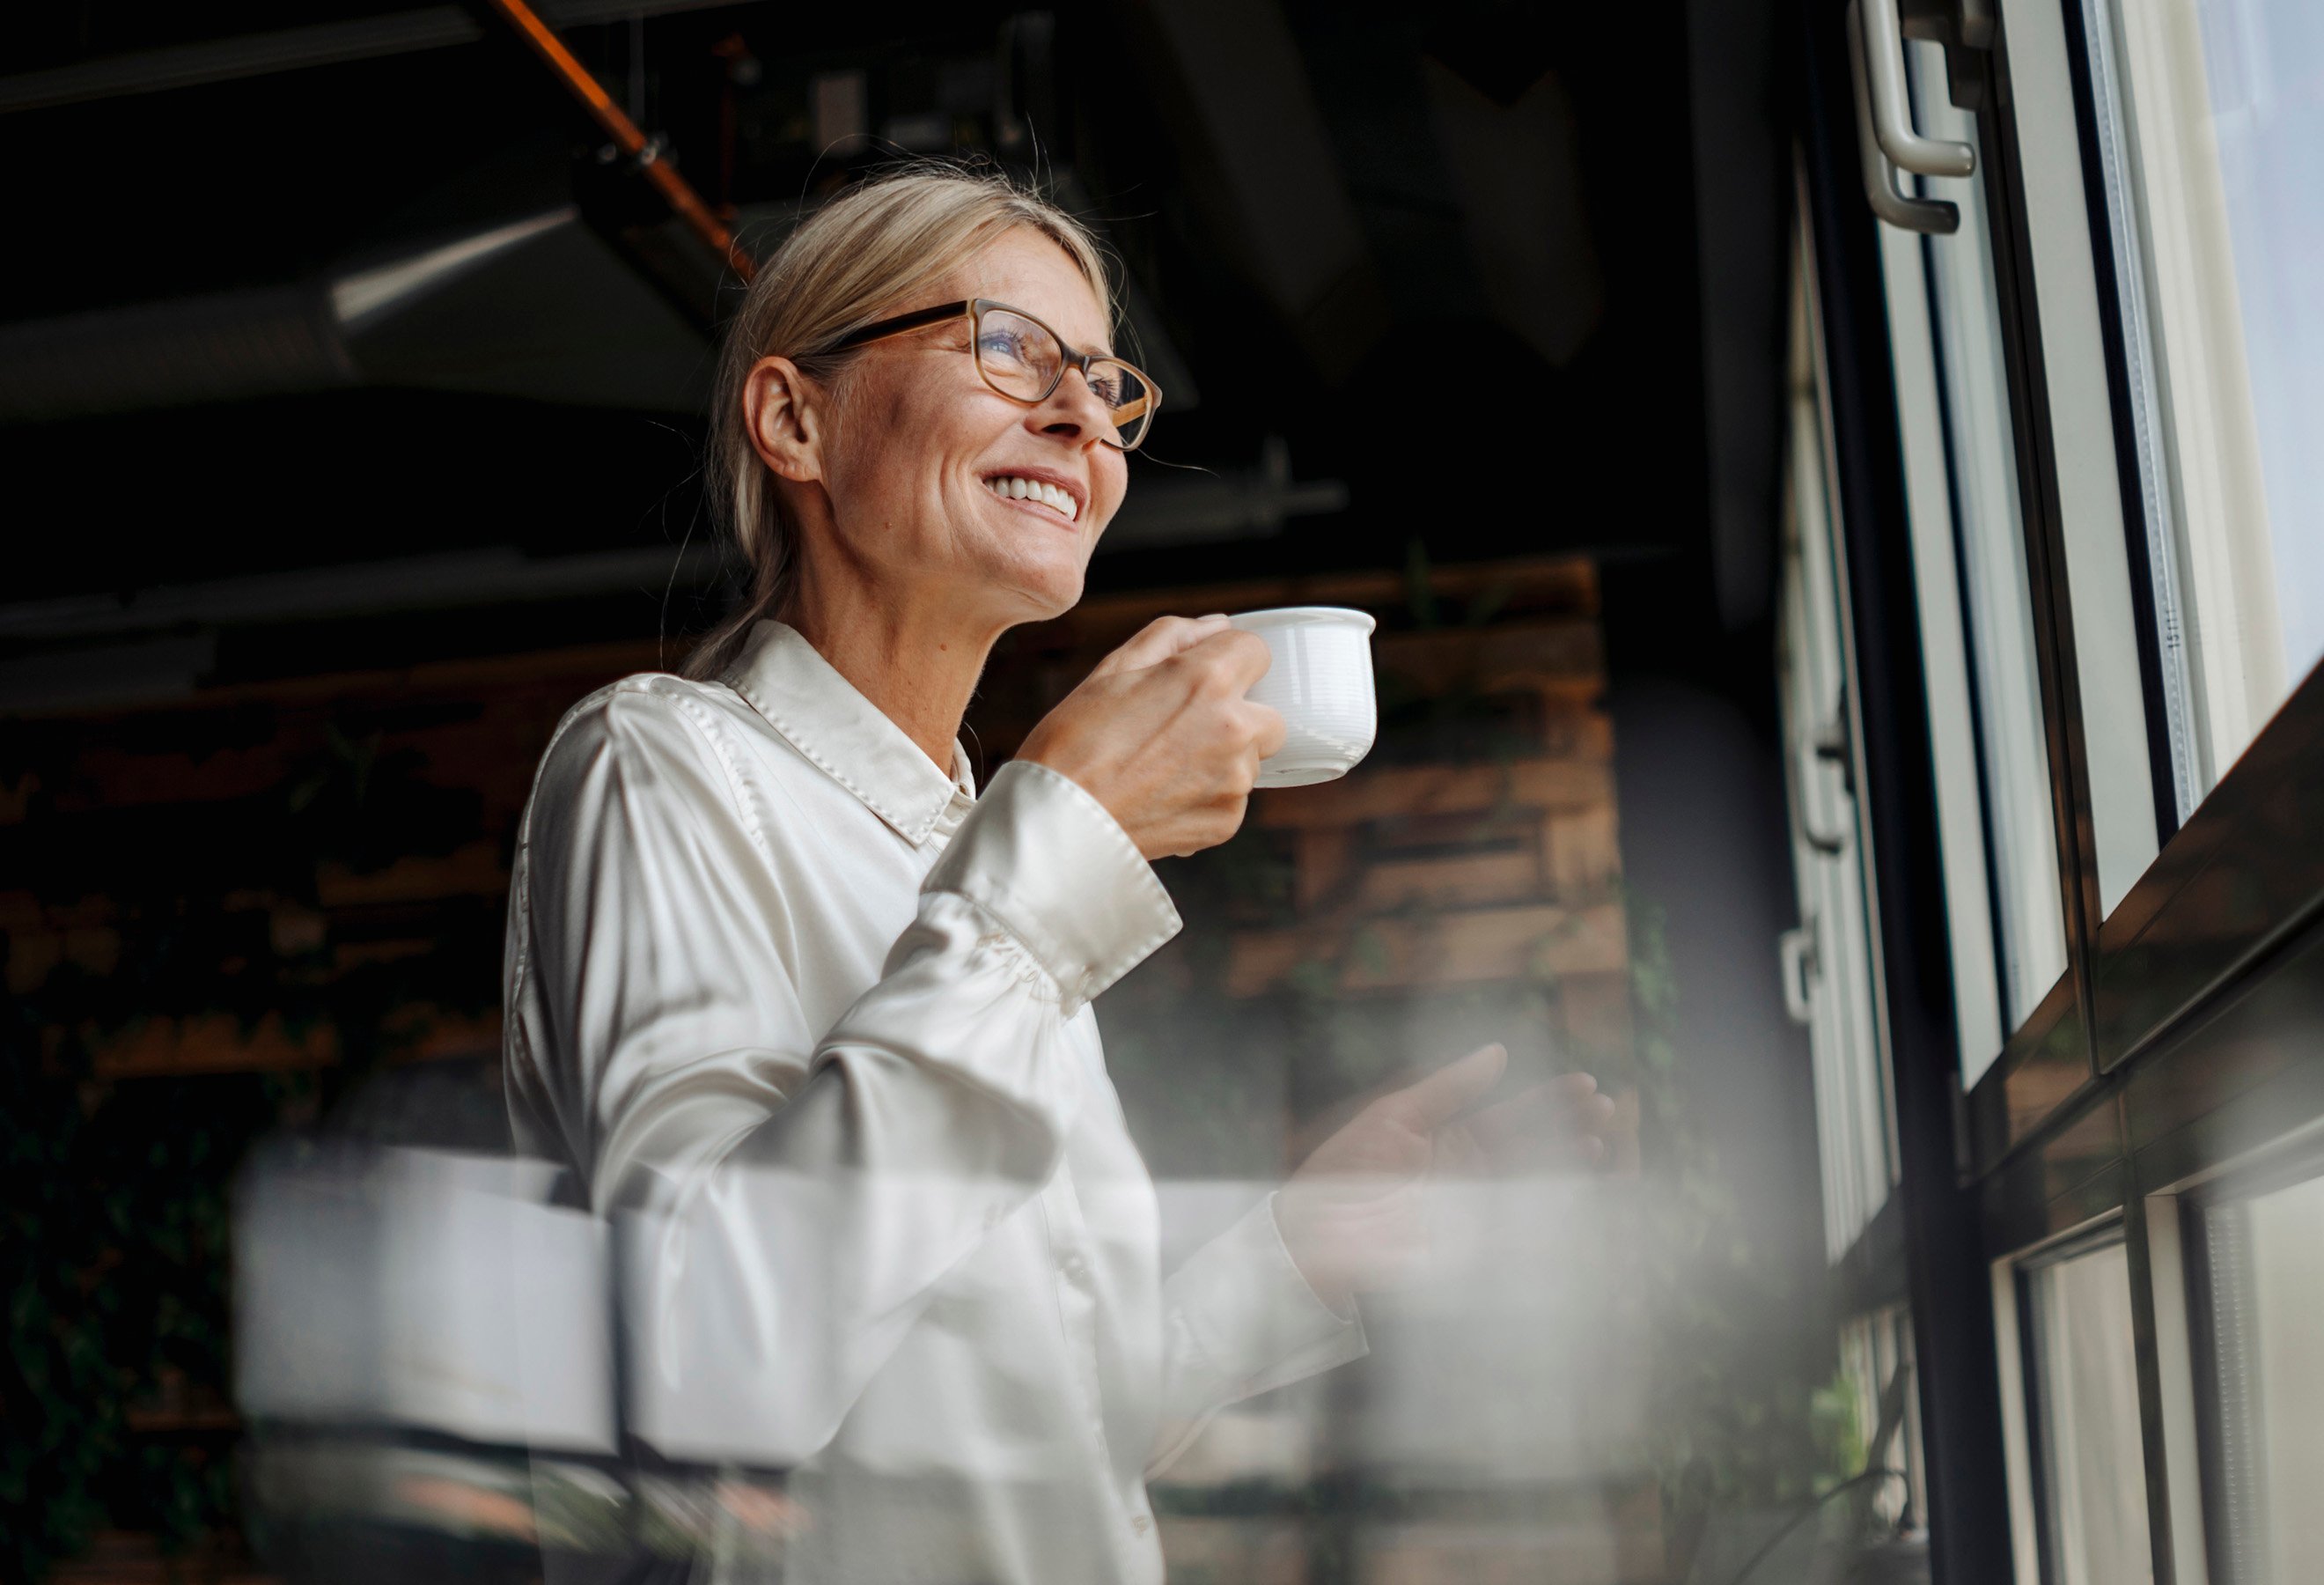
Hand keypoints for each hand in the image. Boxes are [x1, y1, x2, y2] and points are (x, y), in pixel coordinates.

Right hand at [1018, 615, 1285, 859]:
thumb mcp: (1113, 669)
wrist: (1056, 821)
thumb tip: (1216, 626)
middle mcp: (1235, 729)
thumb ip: (1173, 635)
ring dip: (1223, 758)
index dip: (1229, 659)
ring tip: (1163, 766)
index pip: (1257, 650)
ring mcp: (1235, 781)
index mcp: (1209, 680)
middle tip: (1184, 727)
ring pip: (1251, 760)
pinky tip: (1163, 794)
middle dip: (1239, 715)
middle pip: (1270, 713)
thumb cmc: (1073, 742)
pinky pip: (1232, 798)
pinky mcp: (1227, 822)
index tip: (1204, 676)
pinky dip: (1207, 795)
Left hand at [1274, 1049, 1620, 1308]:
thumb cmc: (1345, 1171)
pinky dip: (1554, 1217)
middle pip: (1535, 1148)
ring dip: (1570, 1166)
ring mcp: (1476, 1212)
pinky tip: (1578, 1196)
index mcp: (1454, 1138)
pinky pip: (1522, 1231)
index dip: (1550, 1099)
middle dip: (1571, 1128)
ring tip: (1600, 1145)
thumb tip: (1498, 1052)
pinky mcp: (1474, 1248)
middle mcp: (1473, 1173)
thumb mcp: (1394, 1117)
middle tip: (1606, 1110)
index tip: (1586, 1084)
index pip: (1514, 1114)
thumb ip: (1448, 1089)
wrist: (1314, 1237)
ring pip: (1535, 1185)